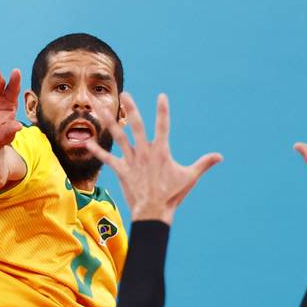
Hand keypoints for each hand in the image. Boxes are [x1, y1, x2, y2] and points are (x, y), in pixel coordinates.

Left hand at [86, 93, 221, 223]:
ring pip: (118, 136)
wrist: (154, 212)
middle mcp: (145, 151)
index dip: (163, 110)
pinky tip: (85, 140)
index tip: (162, 96)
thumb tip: (220, 156)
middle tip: (125, 94)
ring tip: (98, 107)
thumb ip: (204, 163)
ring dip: (108, 120)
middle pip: (136, 125)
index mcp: (161, 151)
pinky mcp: (121, 170)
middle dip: (131, 109)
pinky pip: (107, 158)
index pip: (163, 126)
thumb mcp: (190, 177)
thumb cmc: (172, 195)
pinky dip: (96, 149)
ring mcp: (132, 160)